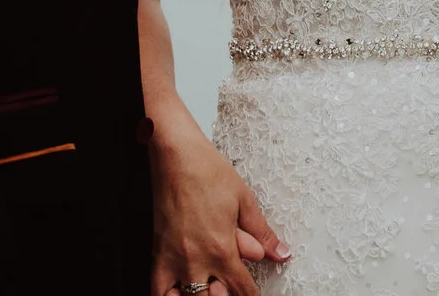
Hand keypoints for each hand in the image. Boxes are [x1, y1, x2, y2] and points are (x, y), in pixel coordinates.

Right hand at [149, 125, 288, 295]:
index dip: (250, 295)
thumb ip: (262, 233)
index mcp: (222, 249)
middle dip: (225, 295)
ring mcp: (174, 259)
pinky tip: (178, 293)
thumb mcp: (245, 201)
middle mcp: (196, 260)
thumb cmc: (209, 172)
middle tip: (229, 285)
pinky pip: (157, 289)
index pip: (241, 288)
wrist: (177, 156)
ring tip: (208, 286)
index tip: (253, 294)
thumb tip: (280, 252)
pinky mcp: (158, 253)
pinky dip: (168, 295)